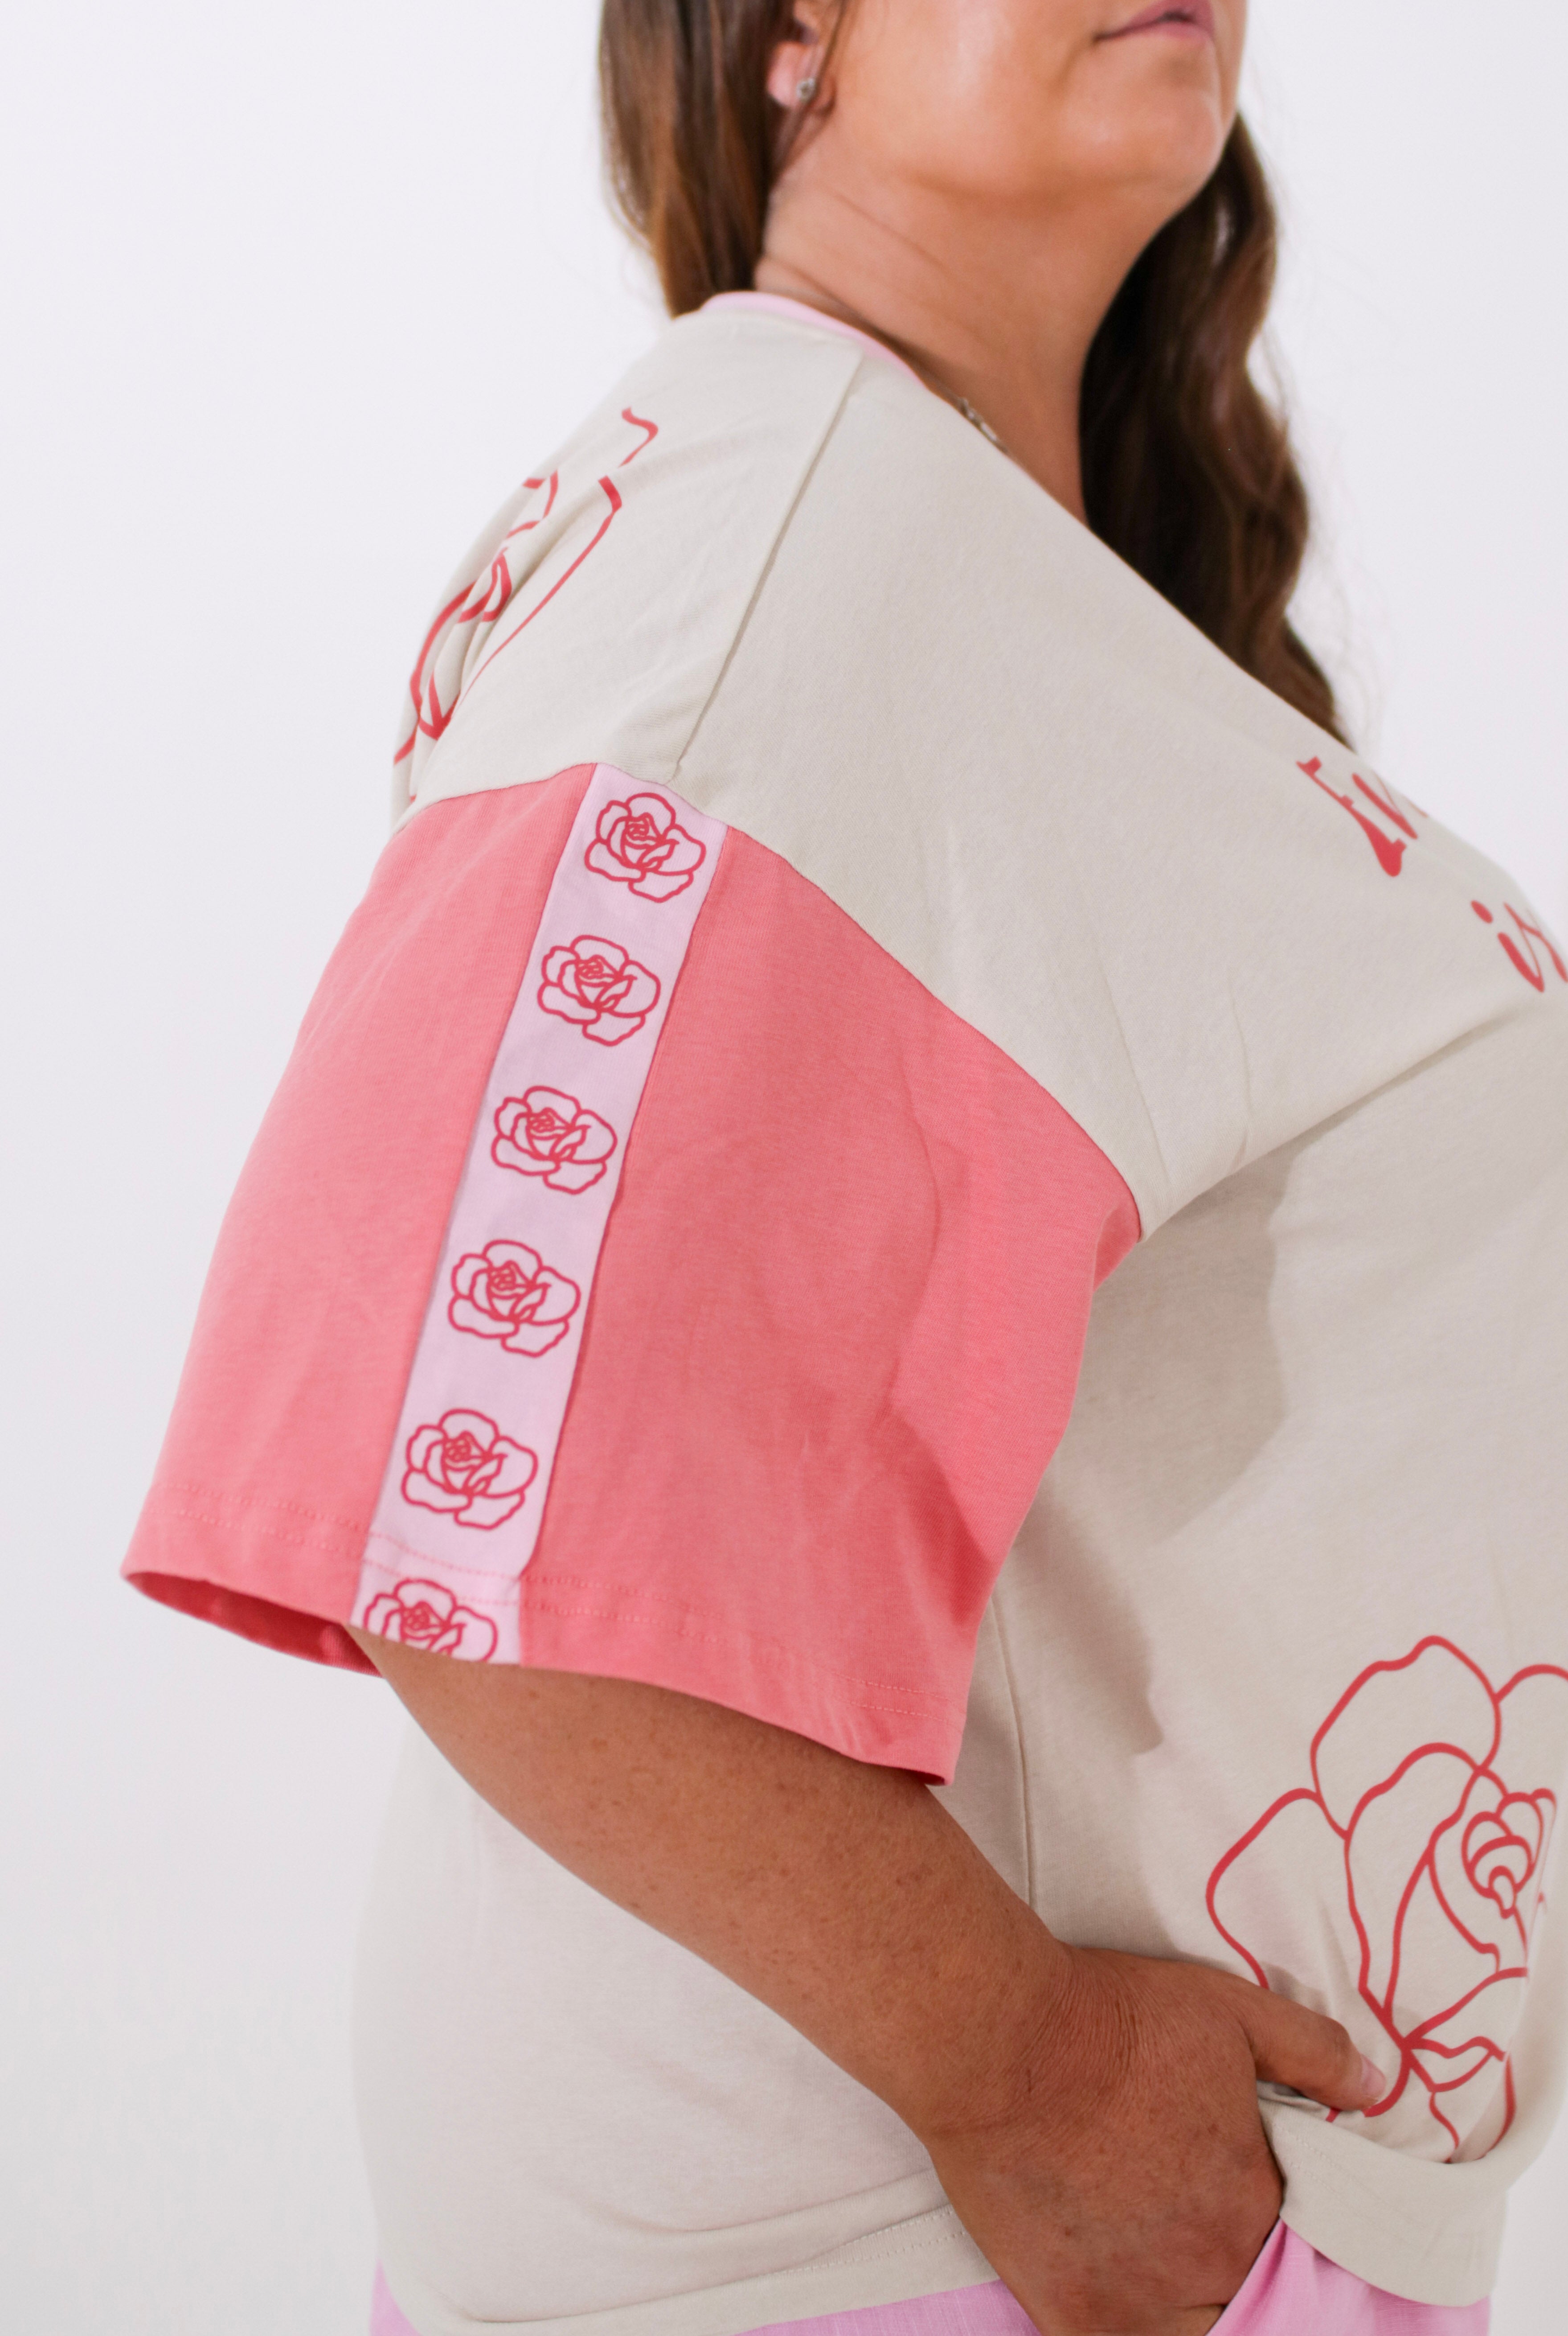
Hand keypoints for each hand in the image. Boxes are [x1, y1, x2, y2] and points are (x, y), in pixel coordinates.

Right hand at [920, 1945, 1383, 2335]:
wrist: (1003, 2038)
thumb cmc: (1116, 2019)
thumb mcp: (1233, 2011)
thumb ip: (1312, 2054)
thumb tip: (1372, 2089)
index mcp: (1249, 2205)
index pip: (1291, 2250)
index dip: (1273, 2227)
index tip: (1248, 2202)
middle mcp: (1202, 2269)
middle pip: (1243, 2299)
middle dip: (1234, 2271)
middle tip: (1192, 2224)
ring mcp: (1132, 2303)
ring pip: (1193, 2334)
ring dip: (1189, 2308)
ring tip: (1156, 2257)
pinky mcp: (1067, 2314)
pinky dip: (1130, 2327)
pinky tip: (1115, 2286)